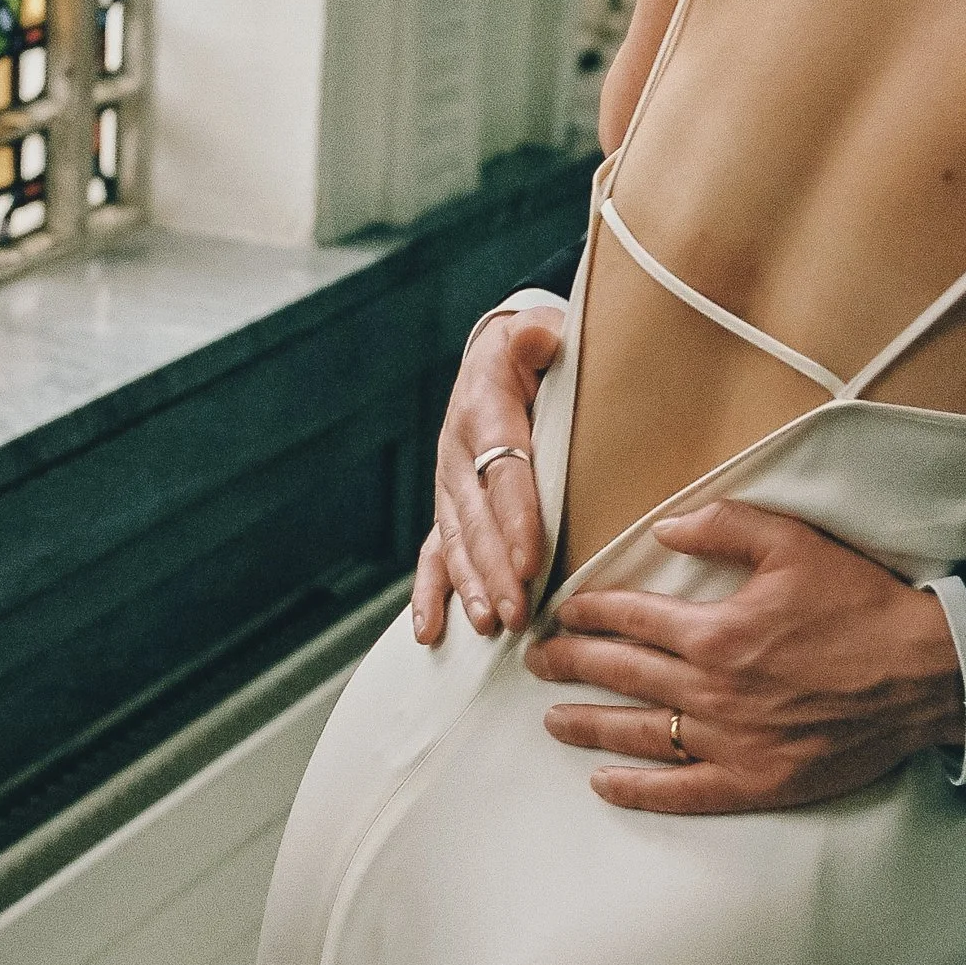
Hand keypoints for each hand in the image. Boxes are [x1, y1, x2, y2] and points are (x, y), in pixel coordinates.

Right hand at [412, 306, 566, 644]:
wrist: (491, 359)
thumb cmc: (530, 353)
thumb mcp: (534, 332)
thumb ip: (535, 336)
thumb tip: (537, 334)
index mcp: (484, 411)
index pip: (505, 473)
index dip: (518, 518)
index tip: (533, 560)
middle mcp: (456, 453)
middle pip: (476, 521)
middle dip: (496, 570)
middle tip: (517, 613)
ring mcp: (447, 485)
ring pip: (454, 543)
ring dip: (470, 587)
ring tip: (488, 625)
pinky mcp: (447, 506)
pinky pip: (432, 553)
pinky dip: (430, 593)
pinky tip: (428, 632)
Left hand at [521, 500, 965, 812]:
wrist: (925, 675)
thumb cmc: (862, 606)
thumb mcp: (795, 544)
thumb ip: (725, 526)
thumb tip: (666, 527)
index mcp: (714, 631)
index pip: (629, 618)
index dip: (587, 612)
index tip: (562, 612)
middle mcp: (710, 690)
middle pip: (619, 675)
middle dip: (569, 665)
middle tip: (535, 663)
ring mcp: (729, 742)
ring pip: (639, 734)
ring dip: (588, 726)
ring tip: (552, 719)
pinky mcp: (755, 781)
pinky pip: (681, 792)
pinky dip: (638, 790)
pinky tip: (605, 784)